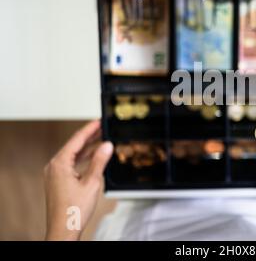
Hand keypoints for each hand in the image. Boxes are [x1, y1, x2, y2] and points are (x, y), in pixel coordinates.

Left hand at [44, 120, 112, 240]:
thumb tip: (107, 145)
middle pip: (74, 146)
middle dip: (89, 137)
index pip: (77, 140)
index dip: (89, 129)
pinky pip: (71, 165)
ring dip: (87, 149)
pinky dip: (82, 160)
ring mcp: (54, 174)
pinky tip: (93, 158)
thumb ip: (99, 161)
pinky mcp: (57, 181)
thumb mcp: (92, 182)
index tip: (98, 121)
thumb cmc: (74, 210)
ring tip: (101, 140)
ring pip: (73, 156)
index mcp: (60, 164)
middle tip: (102, 128)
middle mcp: (54, 167)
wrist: (64, 229)